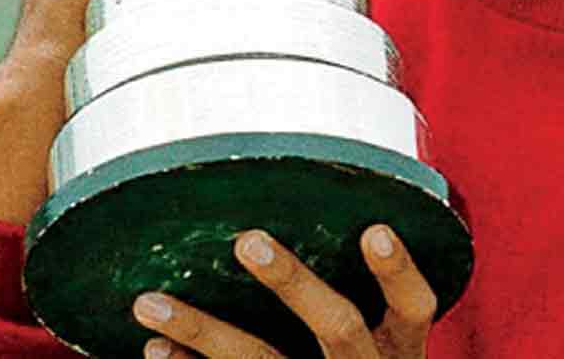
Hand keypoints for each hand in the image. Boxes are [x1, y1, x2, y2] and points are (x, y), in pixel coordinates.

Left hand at [132, 226, 436, 357]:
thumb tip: (269, 219)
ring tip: (148, 303)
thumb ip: (351, 295)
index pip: (414, 309)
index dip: (399, 273)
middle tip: (248, 241)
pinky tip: (156, 347)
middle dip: (293, 283)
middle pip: (338, 328)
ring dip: (203, 330)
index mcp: (397, 351)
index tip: (375, 230)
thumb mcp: (375, 347)